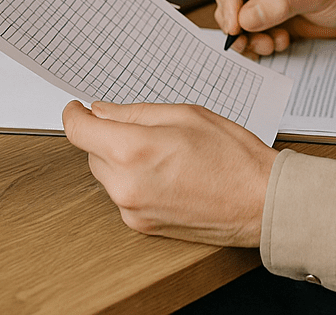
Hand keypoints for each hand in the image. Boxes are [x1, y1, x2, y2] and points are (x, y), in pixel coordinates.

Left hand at [61, 100, 275, 246]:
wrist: (260, 202)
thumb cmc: (233, 157)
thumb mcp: (185, 114)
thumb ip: (135, 112)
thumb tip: (102, 111)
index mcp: (133, 150)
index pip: (78, 131)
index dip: (74, 114)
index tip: (77, 108)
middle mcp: (125, 185)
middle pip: (92, 152)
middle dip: (108, 135)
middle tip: (146, 129)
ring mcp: (132, 210)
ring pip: (106, 174)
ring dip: (121, 159)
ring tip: (165, 153)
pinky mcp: (141, 226)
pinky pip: (123, 195)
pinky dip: (135, 180)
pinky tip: (167, 173)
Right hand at [214, 0, 335, 55]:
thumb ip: (282, 3)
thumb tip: (247, 17)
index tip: (235, 24)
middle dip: (236, 25)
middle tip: (249, 41)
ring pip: (235, 21)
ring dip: (248, 39)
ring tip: (271, 44)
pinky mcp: (265, 19)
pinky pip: (247, 35)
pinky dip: (257, 45)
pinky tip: (279, 43)